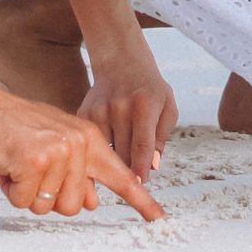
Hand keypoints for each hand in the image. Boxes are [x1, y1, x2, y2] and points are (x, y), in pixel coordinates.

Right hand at [0, 89, 161, 220]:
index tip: (158, 217)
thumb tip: (94, 202)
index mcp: (87, 138)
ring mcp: (58, 151)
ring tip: (16, 163)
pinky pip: (23, 202)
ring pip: (48, 207)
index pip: (120, 175)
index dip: (140, 200)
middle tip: (29, 169)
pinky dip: (9, 190)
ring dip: (26, 193)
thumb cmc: (9, 126)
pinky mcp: (33, 160)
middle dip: (47, 198)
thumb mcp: (51, 143)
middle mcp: (78, 144)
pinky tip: (4, 163)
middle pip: (74, 207)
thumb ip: (75, 170)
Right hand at [77, 50, 177, 179]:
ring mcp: (98, 109)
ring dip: (111, 165)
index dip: (141, 169)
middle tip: (133, 185)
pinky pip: (90, 143)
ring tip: (117, 172)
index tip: (140, 187)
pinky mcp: (83, 113)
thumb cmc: (149, 90)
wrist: (121, 63)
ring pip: (104, 151)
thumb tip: (152, 166)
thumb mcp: (167, 108)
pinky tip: (103, 157)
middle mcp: (119, 106)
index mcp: (144, 105)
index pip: (142, 145)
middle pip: (122, 153)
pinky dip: (97, 153)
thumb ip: (162, 138)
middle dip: (128, 171)